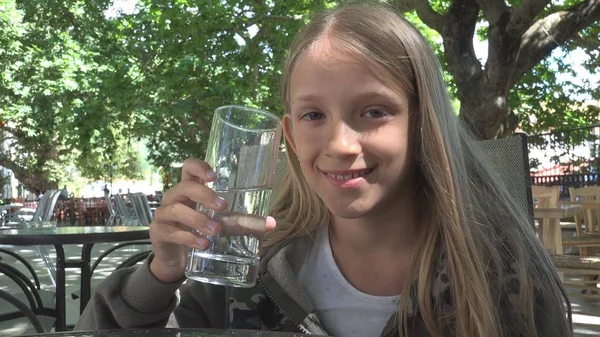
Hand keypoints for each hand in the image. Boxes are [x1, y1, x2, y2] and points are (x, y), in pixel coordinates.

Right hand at [149, 158, 275, 282]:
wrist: (175, 257)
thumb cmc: (198, 231)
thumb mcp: (220, 224)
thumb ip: (242, 222)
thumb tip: (272, 224)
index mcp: (190, 189)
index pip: (188, 168)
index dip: (199, 167)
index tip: (214, 176)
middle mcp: (175, 198)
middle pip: (184, 187)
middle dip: (204, 195)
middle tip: (223, 207)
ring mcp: (164, 214)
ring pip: (177, 209)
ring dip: (198, 219)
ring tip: (215, 231)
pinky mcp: (158, 232)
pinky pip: (171, 231)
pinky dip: (188, 237)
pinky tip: (202, 243)